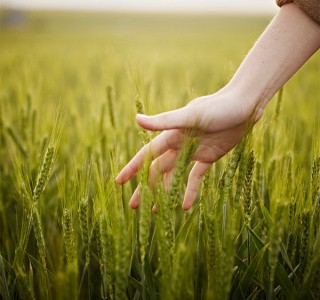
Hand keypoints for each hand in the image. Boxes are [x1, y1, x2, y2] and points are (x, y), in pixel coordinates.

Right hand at [116, 88, 261, 209]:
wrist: (243, 106)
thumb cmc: (217, 108)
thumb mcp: (189, 116)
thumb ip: (164, 121)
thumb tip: (136, 120)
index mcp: (171, 136)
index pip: (147, 155)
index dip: (132, 168)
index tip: (119, 182)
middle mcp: (179, 146)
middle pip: (157, 170)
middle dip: (145, 187)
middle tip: (134, 206)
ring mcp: (193, 153)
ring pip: (174, 176)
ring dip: (165, 192)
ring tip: (156, 211)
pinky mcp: (208, 158)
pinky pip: (196, 177)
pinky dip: (190, 191)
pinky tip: (184, 206)